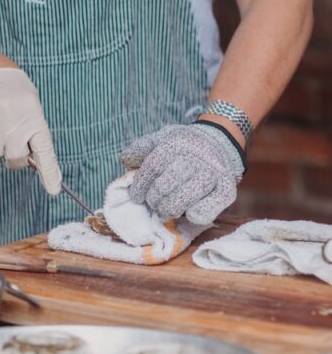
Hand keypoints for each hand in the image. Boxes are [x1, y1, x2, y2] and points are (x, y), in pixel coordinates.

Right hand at [0, 68, 61, 194]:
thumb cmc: (9, 88)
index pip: (44, 150)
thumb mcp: (28, 102)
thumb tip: (34, 161)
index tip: (54, 190)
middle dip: (15, 154)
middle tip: (11, 136)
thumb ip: (33, 129)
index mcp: (32, 114)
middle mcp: (13, 121)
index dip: (50, 172)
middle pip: (16, 158)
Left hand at [119, 123, 244, 224]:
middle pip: (167, 185)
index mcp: (177, 143)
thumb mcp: (163, 138)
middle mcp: (197, 157)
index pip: (153, 166)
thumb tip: (124, 159)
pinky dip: (194, 215)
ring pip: (185, 199)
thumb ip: (142, 147)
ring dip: (171, 209)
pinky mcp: (227, 190)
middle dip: (154, 199)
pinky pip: (206, 211)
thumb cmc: (184, 145)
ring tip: (167, 209)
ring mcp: (214, 174)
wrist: (220, 141)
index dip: (140, 184)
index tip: (136, 196)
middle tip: (153, 203)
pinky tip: (189, 211)